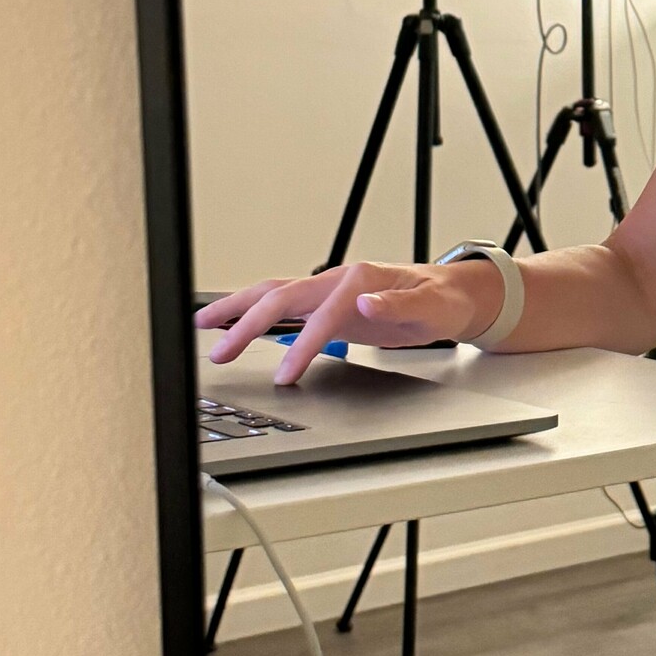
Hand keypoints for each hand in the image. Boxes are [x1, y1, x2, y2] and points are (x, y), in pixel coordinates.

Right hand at [194, 260, 498, 383]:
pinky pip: (283, 305)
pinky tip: (234, 324)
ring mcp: (329, 290)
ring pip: (273, 294)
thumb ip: (397, 307)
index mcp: (361, 280)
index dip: (302, 345)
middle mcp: (338, 280)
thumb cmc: (442, 301)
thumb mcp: (431, 307)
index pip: (322, 314)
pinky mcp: (326, 303)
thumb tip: (364, 303)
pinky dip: (254, 312)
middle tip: (219, 353)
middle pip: (281, 296)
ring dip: (238, 310)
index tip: (285, 374)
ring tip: (203, 326)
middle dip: (247, 324)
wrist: (451, 293)